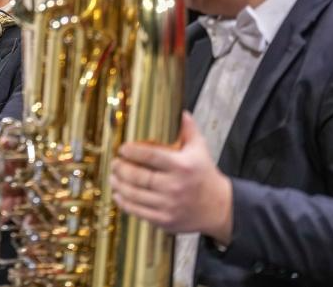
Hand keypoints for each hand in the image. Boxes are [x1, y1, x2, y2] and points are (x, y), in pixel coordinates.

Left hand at [109, 112, 232, 244]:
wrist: (219, 207)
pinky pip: (139, 211)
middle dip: (121, 168)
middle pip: (139, 176)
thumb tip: (181, 112)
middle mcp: (175, 186)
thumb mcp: (200, 149)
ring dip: (119, 185)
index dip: (132, 152)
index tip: (122, 148)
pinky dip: (125, 203)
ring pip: (135, 194)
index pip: (150, 156)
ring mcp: (169, 205)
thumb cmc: (205, 174)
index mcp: (181, 166)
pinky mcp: (165, 220)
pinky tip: (118, 194)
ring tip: (113, 176)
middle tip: (114, 162)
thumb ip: (189, 130)